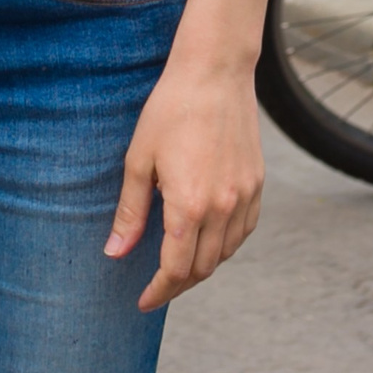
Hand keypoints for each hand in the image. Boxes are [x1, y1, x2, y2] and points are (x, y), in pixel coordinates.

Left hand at [105, 49, 264, 309]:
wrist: (215, 71)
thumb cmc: (170, 110)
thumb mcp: (139, 160)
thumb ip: (130, 213)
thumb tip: (115, 254)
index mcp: (188, 206)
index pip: (175, 270)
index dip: (158, 292)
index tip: (143, 301)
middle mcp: (222, 207)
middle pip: (203, 268)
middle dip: (178, 284)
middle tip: (156, 284)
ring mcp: (244, 195)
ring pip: (226, 252)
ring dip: (203, 266)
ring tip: (180, 265)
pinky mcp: (257, 182)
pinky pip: (245, 229)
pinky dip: (227, 244)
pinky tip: (211, 239)